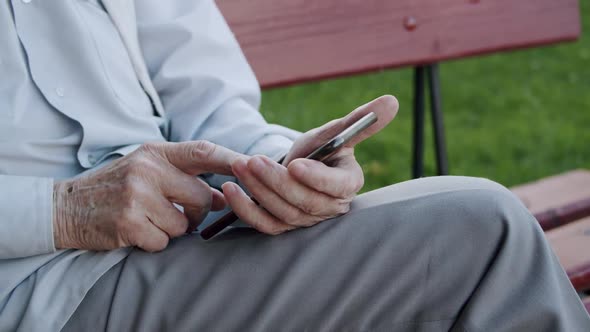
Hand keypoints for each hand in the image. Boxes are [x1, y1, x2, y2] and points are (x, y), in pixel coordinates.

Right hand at [53, 141, 242, 251]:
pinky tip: (137, 230)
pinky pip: (164, 241)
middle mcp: (148, 169)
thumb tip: (225, 196)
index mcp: (156, 152)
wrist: (67, 206)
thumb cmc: (116, 187)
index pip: (204, 151)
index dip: (234, 160)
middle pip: (203, 196)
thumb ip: (185, 178)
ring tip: (150, 219)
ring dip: (174, 228)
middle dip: (201, 211)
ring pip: (185, 223)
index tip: (257, 166)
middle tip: (181, 213)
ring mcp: (137, 195)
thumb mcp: (148, 170)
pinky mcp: (128, 223)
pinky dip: (156, 241)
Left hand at [222, 95, 397, 234]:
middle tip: (254, 160)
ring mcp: (306, 220)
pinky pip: (264, 225)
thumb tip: (392, 100)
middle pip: (305, 203)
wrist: (295, 165)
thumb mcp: (333, 132)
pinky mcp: (283, 227)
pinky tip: (230, 189)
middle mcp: (330, 207)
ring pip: (283, 212)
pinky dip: (245, 209)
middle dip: (277, 181)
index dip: (317, 179)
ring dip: (258, 190)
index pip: (339, 189)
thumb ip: (360, 120)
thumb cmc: (318, 149)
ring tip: (241, 166)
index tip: (296, 164)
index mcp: (348, 184)